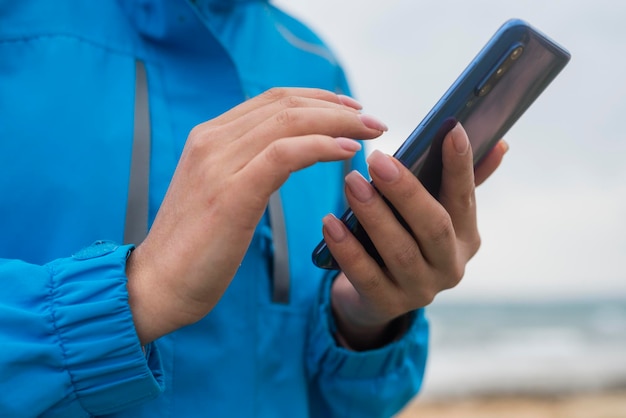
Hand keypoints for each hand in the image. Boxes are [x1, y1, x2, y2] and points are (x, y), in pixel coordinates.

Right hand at [126, 88, 386, 343]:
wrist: (158, 285)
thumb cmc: (196, 246)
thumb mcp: (221, 192)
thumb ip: (247, 165)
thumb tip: (290, 153)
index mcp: (210, 137)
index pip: (273, 100)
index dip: (319, 98)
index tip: (353, 109)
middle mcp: (211, 141)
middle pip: (286, 105)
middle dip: (338, 107)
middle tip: (375, 120)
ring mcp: (218, 164)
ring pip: (289, 122)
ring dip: (339, 122)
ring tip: (372, 132)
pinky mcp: (230, 193)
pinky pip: (284, 155)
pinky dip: (321, 147)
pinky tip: (348, 151)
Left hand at [323, 124, 507, 349]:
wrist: (378, 296)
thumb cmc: (407, 239)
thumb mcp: (434, 214)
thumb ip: (459, 182)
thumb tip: (500, 144)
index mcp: (466, 237)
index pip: (465, 197)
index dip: (460, 165)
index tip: (451, 130)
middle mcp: (450, 266)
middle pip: (433, 226)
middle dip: (406, 191)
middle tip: (377, 160)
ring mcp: (420, 290)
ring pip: (399, 251)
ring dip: (374, 214)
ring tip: (350, 182)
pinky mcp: (387, 305)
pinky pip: (365, 276)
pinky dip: (347, 249)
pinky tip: (330, 223)